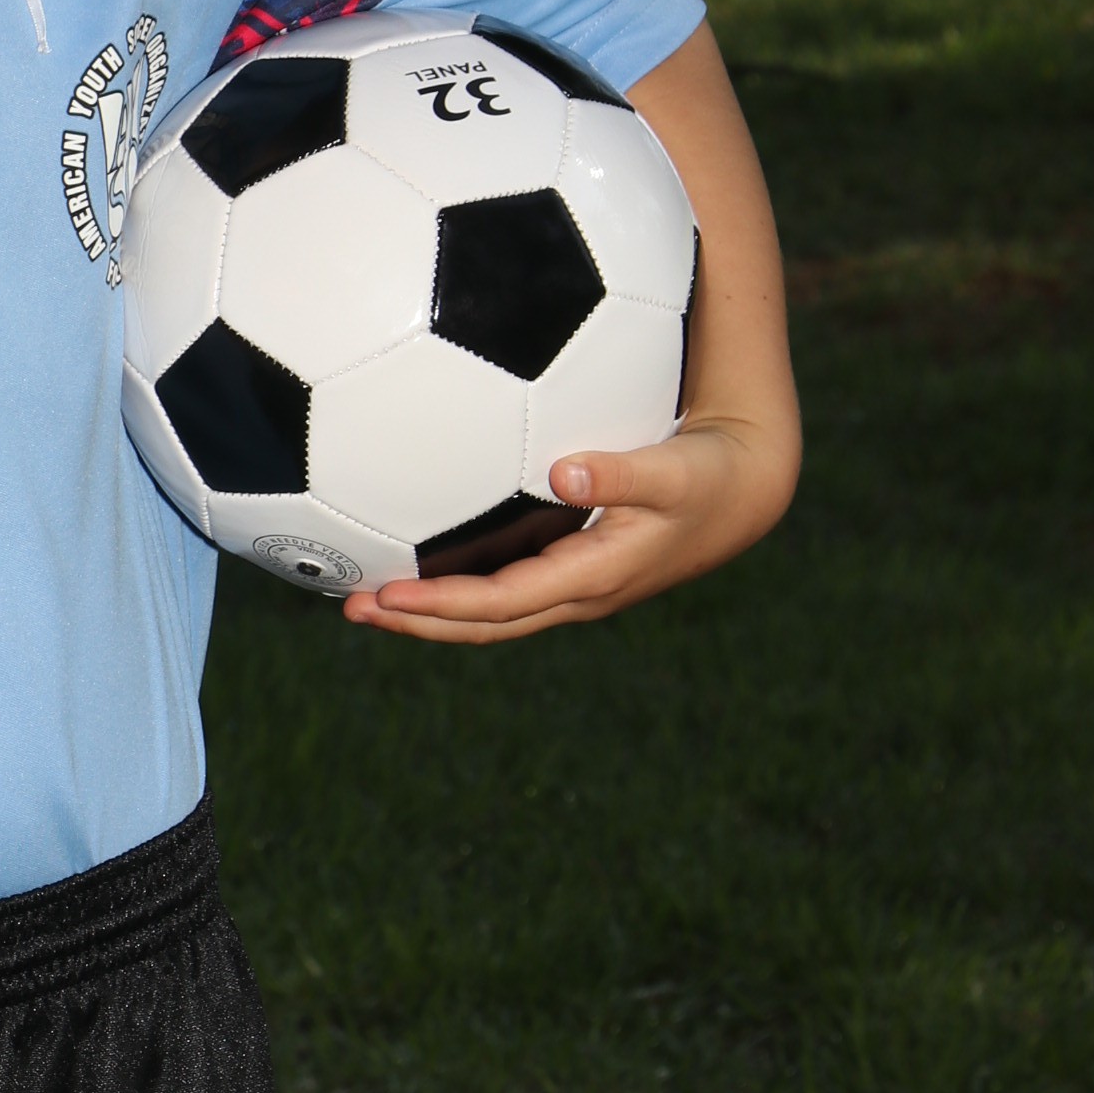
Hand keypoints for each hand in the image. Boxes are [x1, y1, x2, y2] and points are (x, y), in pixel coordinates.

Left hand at [342, 410, 797, 645]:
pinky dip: (455, 589)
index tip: (386, 596)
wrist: (742, 494)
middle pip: (482, 623)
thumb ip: (622, 472)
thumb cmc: (706, 474)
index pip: (501, 602)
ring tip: (363, 598)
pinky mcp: (570, 569)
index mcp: (593, 576)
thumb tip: (564, 469)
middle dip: (416, 621)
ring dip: (428, 612)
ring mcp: (572, 587)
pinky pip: (501, 589)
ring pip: (488, 614)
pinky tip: (416, 564)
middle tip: (350, 607)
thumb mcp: (674, 472)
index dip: (442, 605)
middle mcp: (575, 593)